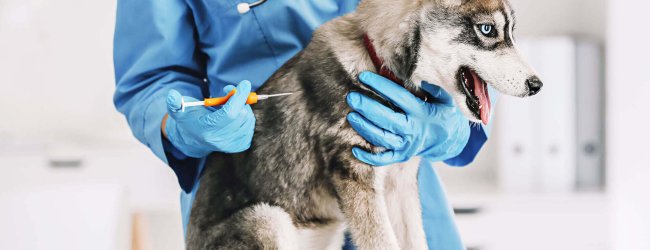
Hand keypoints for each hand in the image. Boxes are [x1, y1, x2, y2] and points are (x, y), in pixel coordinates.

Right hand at [163, 80, 255, 157]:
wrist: (194, 138)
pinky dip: (246, 115)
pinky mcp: (241, 145)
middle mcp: (221, 140)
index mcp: (207, 131)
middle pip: (241, 115)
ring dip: (242, 106)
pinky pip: (251, 124)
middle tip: (229, 91)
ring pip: (248, 118)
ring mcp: (233, 144)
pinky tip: (235, 113)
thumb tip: (173, 95)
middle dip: (239, 98)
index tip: (244, 84)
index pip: (229, 114)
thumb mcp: (178, 110)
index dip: (238, 97)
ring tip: (230, 103)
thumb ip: (174, 103)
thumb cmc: (189, 119)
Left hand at [346, 72, 470, 165]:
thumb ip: (435, 90)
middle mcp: (412, 130)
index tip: (364, 77)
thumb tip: (421, 83)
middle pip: (387, 119)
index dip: (381, 86)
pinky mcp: (401, 156)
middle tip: (352, 97)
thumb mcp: (446, 100)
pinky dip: (369, 157)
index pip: (399, 97)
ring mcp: (406, 145)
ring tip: (351, 116)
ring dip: (364, 128)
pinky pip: (383, 159)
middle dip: (367, 108)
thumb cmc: (444, 116)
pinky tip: (355, 149)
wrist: (451, 142)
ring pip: (382, 138)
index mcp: (422, 113)